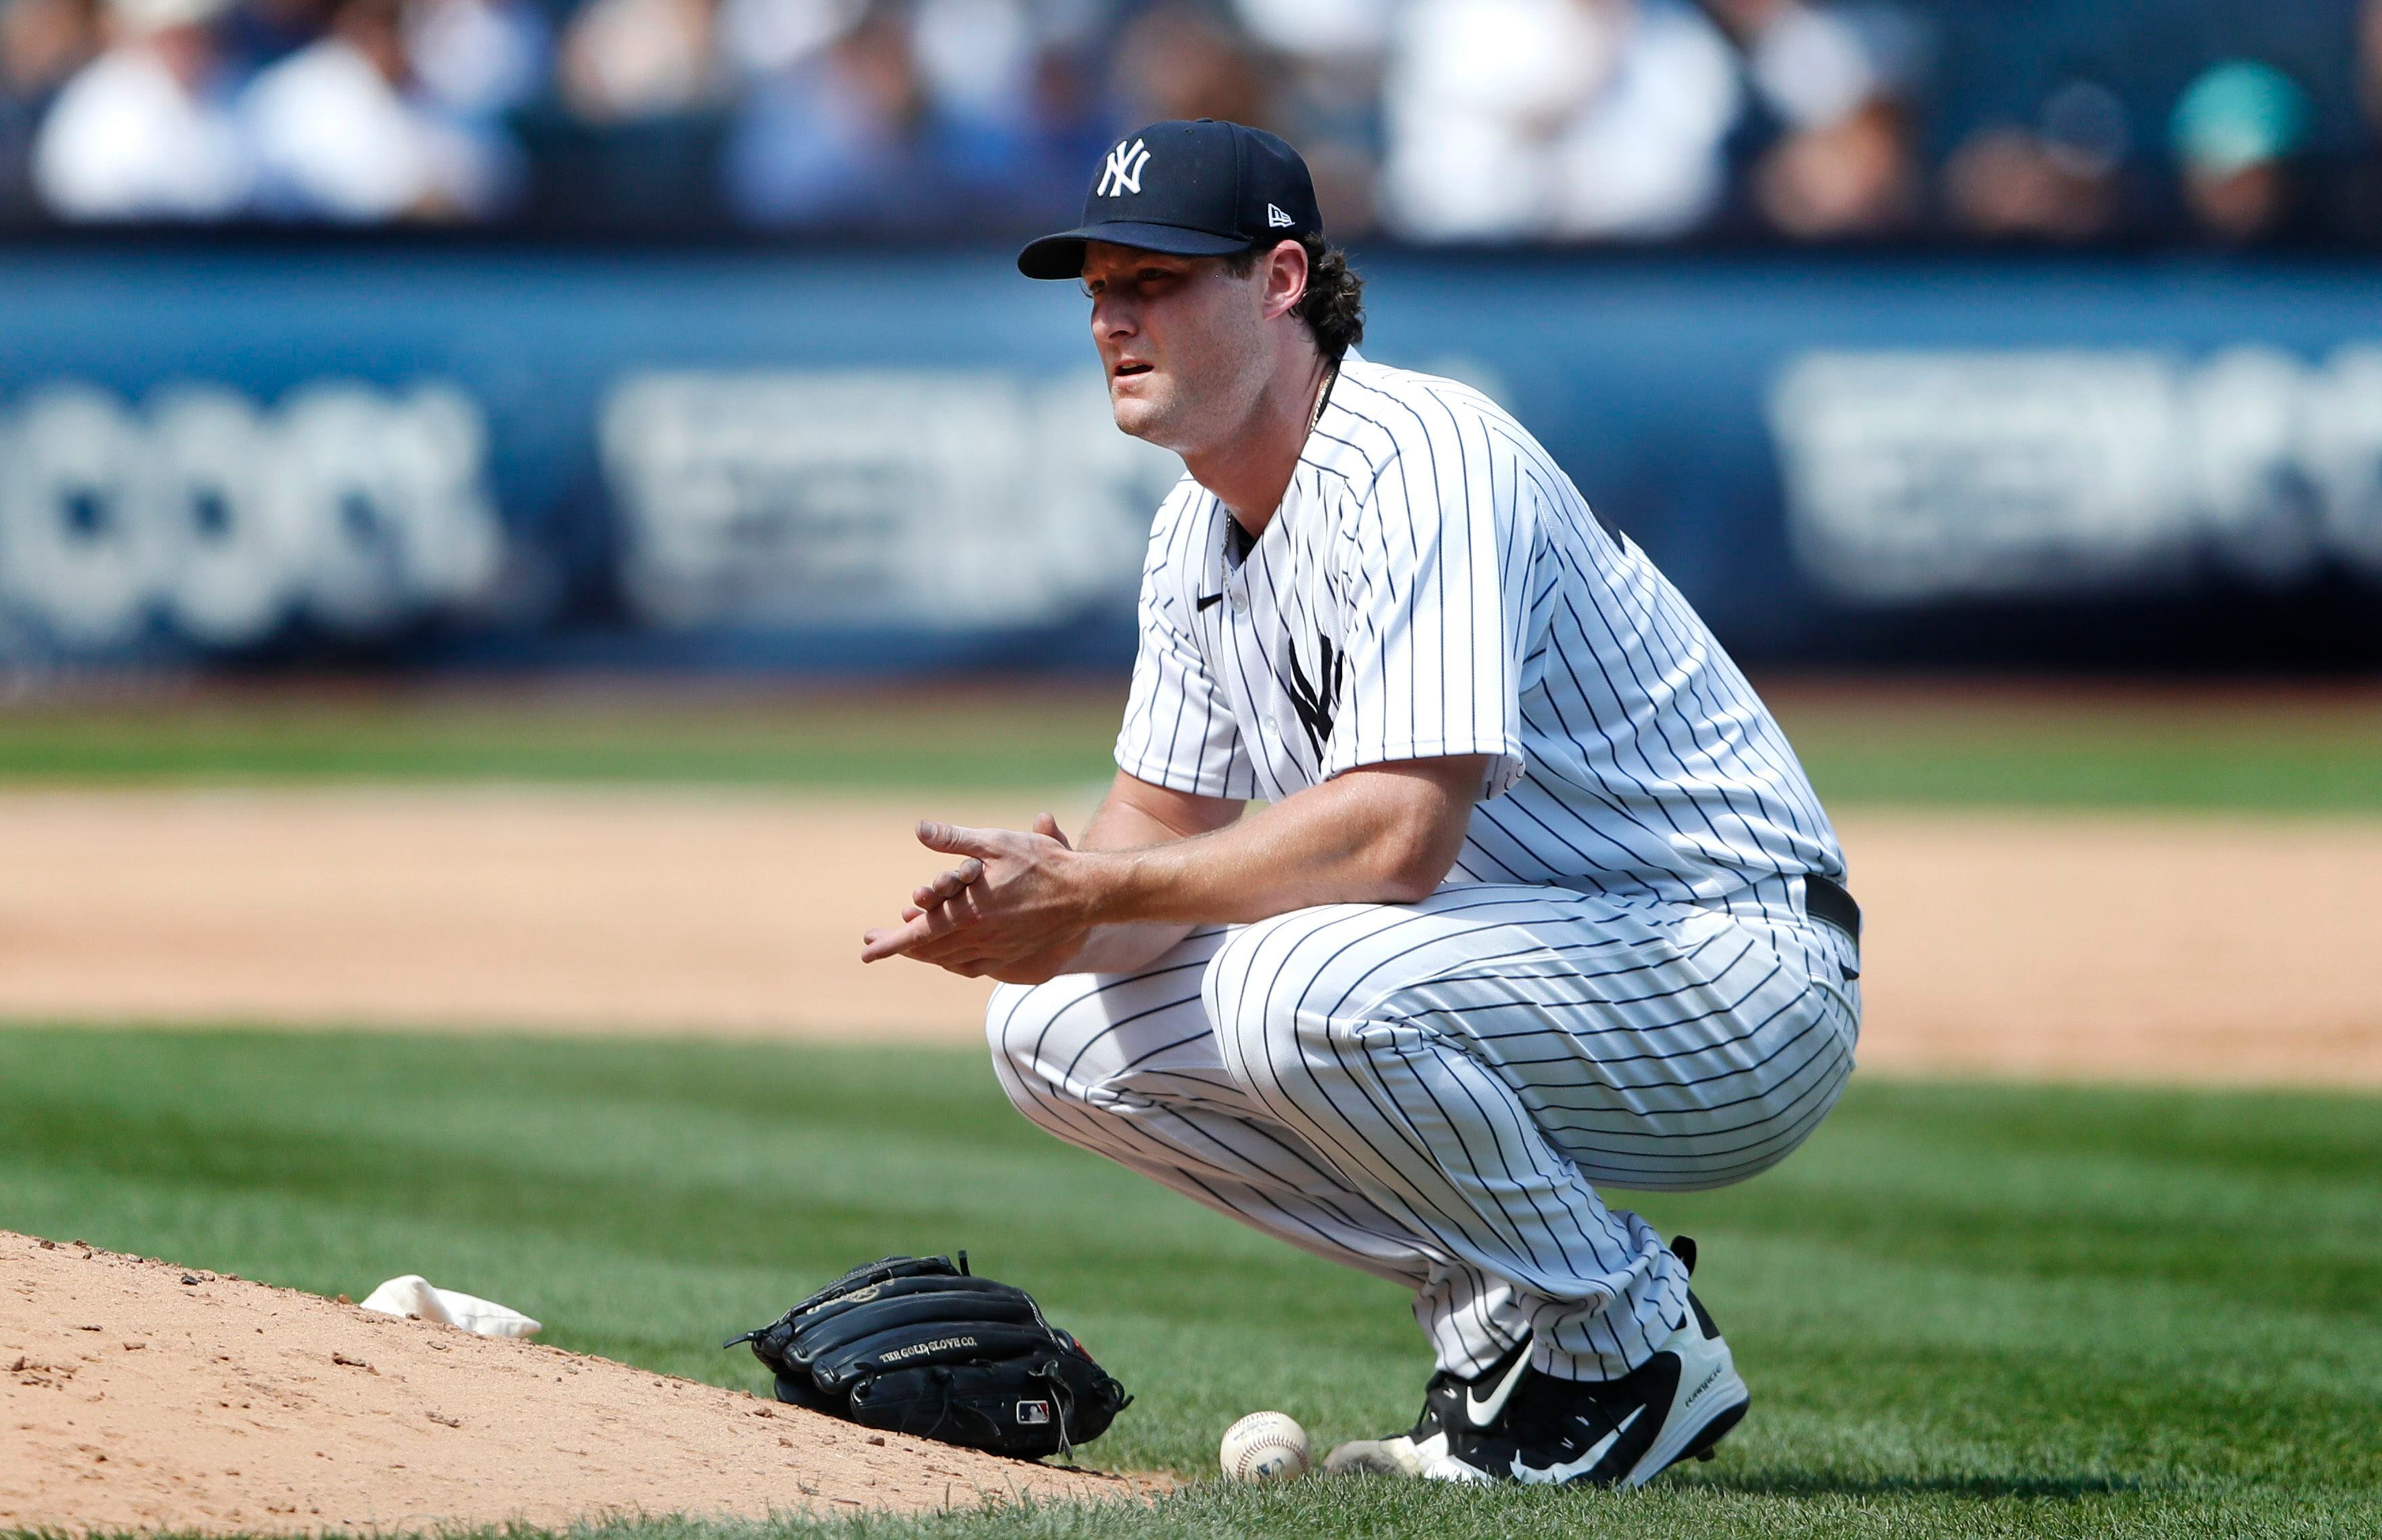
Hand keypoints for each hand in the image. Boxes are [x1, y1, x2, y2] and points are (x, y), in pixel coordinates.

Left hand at [861, 813, 1094, 978]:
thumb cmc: (1041, 862)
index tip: (866, 951)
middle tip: (876, 941)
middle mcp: (978, 938)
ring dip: (924, 953)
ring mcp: (996, 949)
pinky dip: (951, 961)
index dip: (889, 943)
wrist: (1085, 892)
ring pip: (948, 959)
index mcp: (968, 913)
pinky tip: (947, 956)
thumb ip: (954, 839)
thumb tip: (919, 829)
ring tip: (907, 945)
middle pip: (928, 950)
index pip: (917, 934)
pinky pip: (971, 965)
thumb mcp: (995, 842)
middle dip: (900, 946)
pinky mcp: (1011, 954)